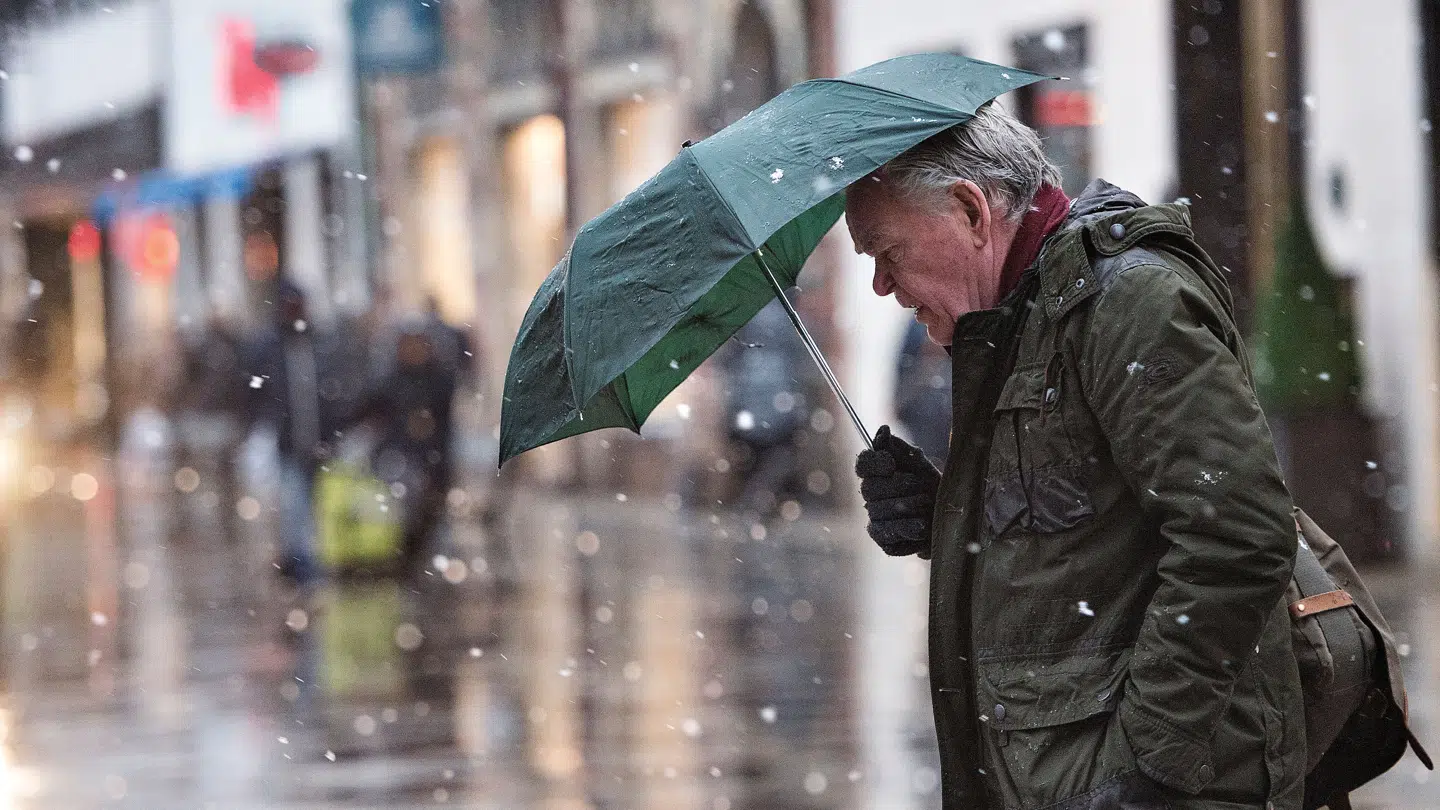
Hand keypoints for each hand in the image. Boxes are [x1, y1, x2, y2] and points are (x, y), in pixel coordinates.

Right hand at [855, 425, 940, 556]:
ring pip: (879, 512)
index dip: (873, 464)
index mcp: (878, 474)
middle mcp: (872, 497)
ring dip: (908, 508)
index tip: (891, 464)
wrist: (952, 517)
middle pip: (870, 489)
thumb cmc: (934, 487)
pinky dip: (907, 529)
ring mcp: (876, 520)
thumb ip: (900, 448)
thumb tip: (882, 429)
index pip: (862, 464)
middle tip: (921, 488)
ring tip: (928, 506)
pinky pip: (887, 535)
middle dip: (899, 487)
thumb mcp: (921, 464)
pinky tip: (922, 526)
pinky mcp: (885, 541)